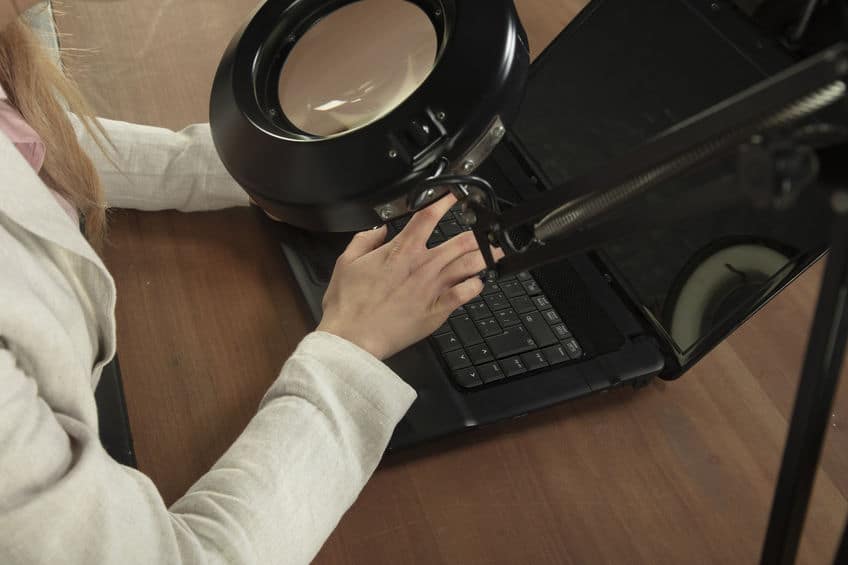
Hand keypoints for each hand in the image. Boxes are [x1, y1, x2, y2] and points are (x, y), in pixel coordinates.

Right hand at [317, 195, 500, 359]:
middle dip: (478, 232)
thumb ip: (365, 239)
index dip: (445, 200)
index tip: (455, 194)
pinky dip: (476, 286)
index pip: (428, 216)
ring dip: (486, 256)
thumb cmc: (349, 305)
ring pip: (468, 266)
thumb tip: (379, 228)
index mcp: (401, 251)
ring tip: (497, 250)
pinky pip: (465, 295)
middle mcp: (423, 266)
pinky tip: (481, 281)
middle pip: (459, 241)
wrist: (353, 338)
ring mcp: (433, 289)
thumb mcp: (347, 262)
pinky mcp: (438, 311)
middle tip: (488, 226)